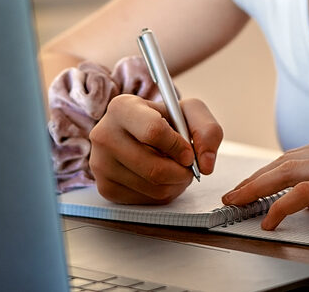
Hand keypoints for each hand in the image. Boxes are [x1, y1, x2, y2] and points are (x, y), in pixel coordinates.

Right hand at [87, 94, 223, 204]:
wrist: (138, 133)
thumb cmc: (163, 120)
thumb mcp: (189, 112)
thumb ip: (207, 130)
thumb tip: (206, 164)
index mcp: (122, 108)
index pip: (153, 132)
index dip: (178, 147)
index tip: (188, 153)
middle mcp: (104, 135)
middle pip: (154, 168)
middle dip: (181, 173)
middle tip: (187, 168)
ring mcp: (100, 164)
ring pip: (152, 187)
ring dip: (175, 184)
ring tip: (176, 171)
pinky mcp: (105, 187)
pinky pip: (144, 200)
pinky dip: (162, 194)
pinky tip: (160, 179)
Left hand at [219, 130, 308, 229]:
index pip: (300, 155)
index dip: (272, 170)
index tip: (253, 184)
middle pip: (286, 160)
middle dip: (255, 177)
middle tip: (231, 194)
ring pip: (287, 172)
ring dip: (256, 189)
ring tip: (236, 204)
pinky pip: (304, 194)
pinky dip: (280, 205)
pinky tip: (268, 219)